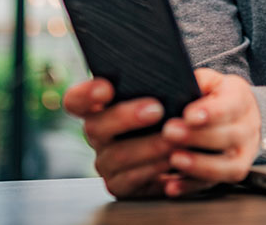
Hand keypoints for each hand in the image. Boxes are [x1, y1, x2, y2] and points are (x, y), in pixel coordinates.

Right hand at [63, 78, 173, 198]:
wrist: (187, 149)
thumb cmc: (174, 111)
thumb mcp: (173, 91)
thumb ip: (169, 81)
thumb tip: (178, 83)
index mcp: (100, 105)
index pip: (77, 99)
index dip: (86, 93)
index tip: (106, 88)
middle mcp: (97, 133)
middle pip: (95, 126)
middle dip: (125, 117)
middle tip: (156, 109)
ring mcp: (105, 161)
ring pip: (117, 155)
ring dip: (148, 146)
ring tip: (173, 138)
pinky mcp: (119, 185)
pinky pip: (130, 179)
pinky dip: (153, 168)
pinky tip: (172, 159)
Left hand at [158, 68, 261, 197]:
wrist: (242, 115)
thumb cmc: (218, 96)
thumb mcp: (211, 81)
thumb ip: (198, 81)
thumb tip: (178, 85)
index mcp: (241, 99)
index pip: (230, 105)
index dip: (210, 112)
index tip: (189, 115)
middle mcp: (248, 128)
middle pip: (228, 136)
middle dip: (197, 137)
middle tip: (169, 133)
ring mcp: (244, 153)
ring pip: (228, 165)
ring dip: (199, 165)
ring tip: (174, 159)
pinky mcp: (233, 172)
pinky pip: (215, 184)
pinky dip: (192, 186)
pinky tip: (172, 185)